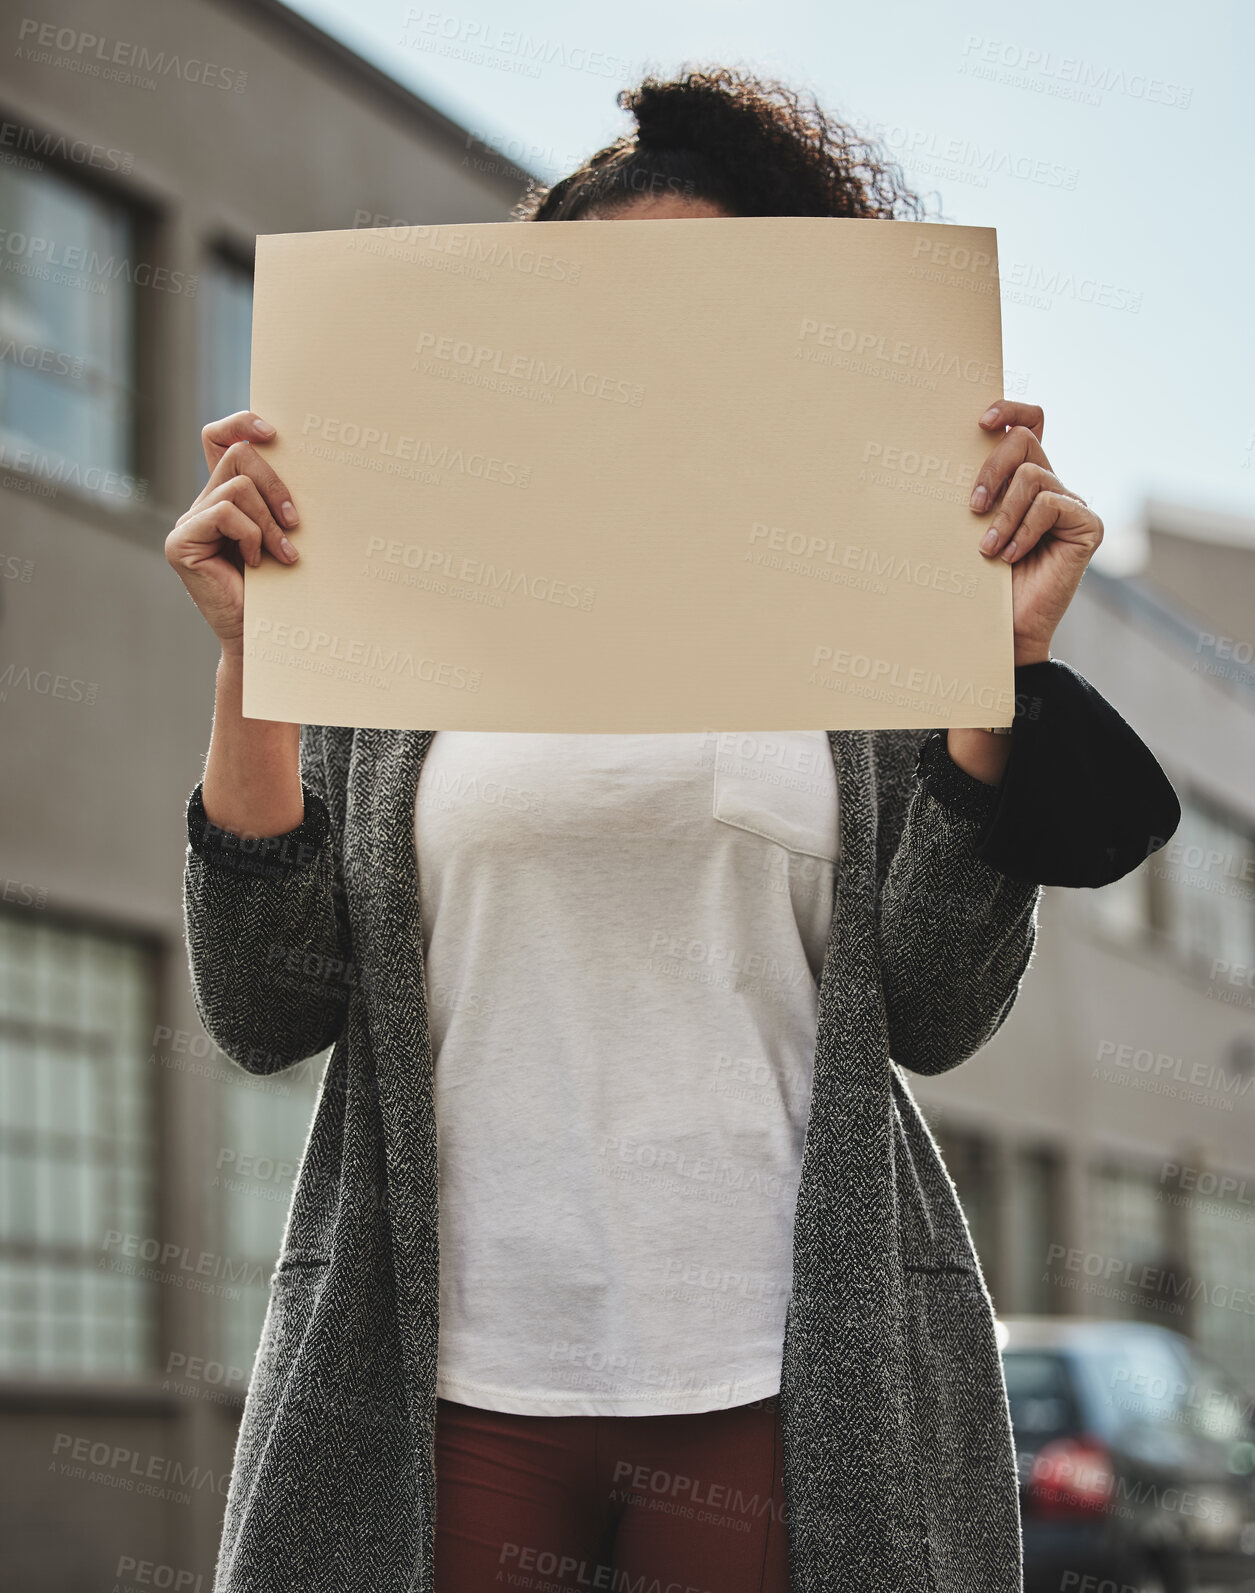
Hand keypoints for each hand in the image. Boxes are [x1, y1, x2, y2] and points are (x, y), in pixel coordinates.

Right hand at [165, 412, 300, 658]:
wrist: (265, 637)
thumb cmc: (283, 588)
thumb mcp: (286, 532)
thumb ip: (279, 498)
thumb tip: (299, 455)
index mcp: (225, 498)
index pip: (219, 437)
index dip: (242, 423)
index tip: (274, 433)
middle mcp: (202, 505)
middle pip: (238, 454)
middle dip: (276, 483)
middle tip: (297, 522)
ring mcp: (187, 523)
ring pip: (237, 486)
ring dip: (270, 520)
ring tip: (284, 554)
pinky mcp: (180, 543)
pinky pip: (225, 512)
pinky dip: (251, 535)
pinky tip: (257, 564)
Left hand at [969, 400, 1103, 665]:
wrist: (1005, 629)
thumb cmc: (981, 581)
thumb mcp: (971, 528)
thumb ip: (976, 492)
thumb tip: (946, 453)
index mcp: (1025, 481)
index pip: (1029, 423)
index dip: (1010, 410)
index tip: (981, 421)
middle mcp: (1051, 486)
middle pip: (1024, 440)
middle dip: (991, 468)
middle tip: (972, 507)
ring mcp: (1072, 505)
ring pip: (1032, 476)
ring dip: (1002, 514)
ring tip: (987, 548)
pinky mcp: (1087, 526)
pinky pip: (1049, 506)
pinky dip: (1023, 530)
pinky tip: (1010, 557)